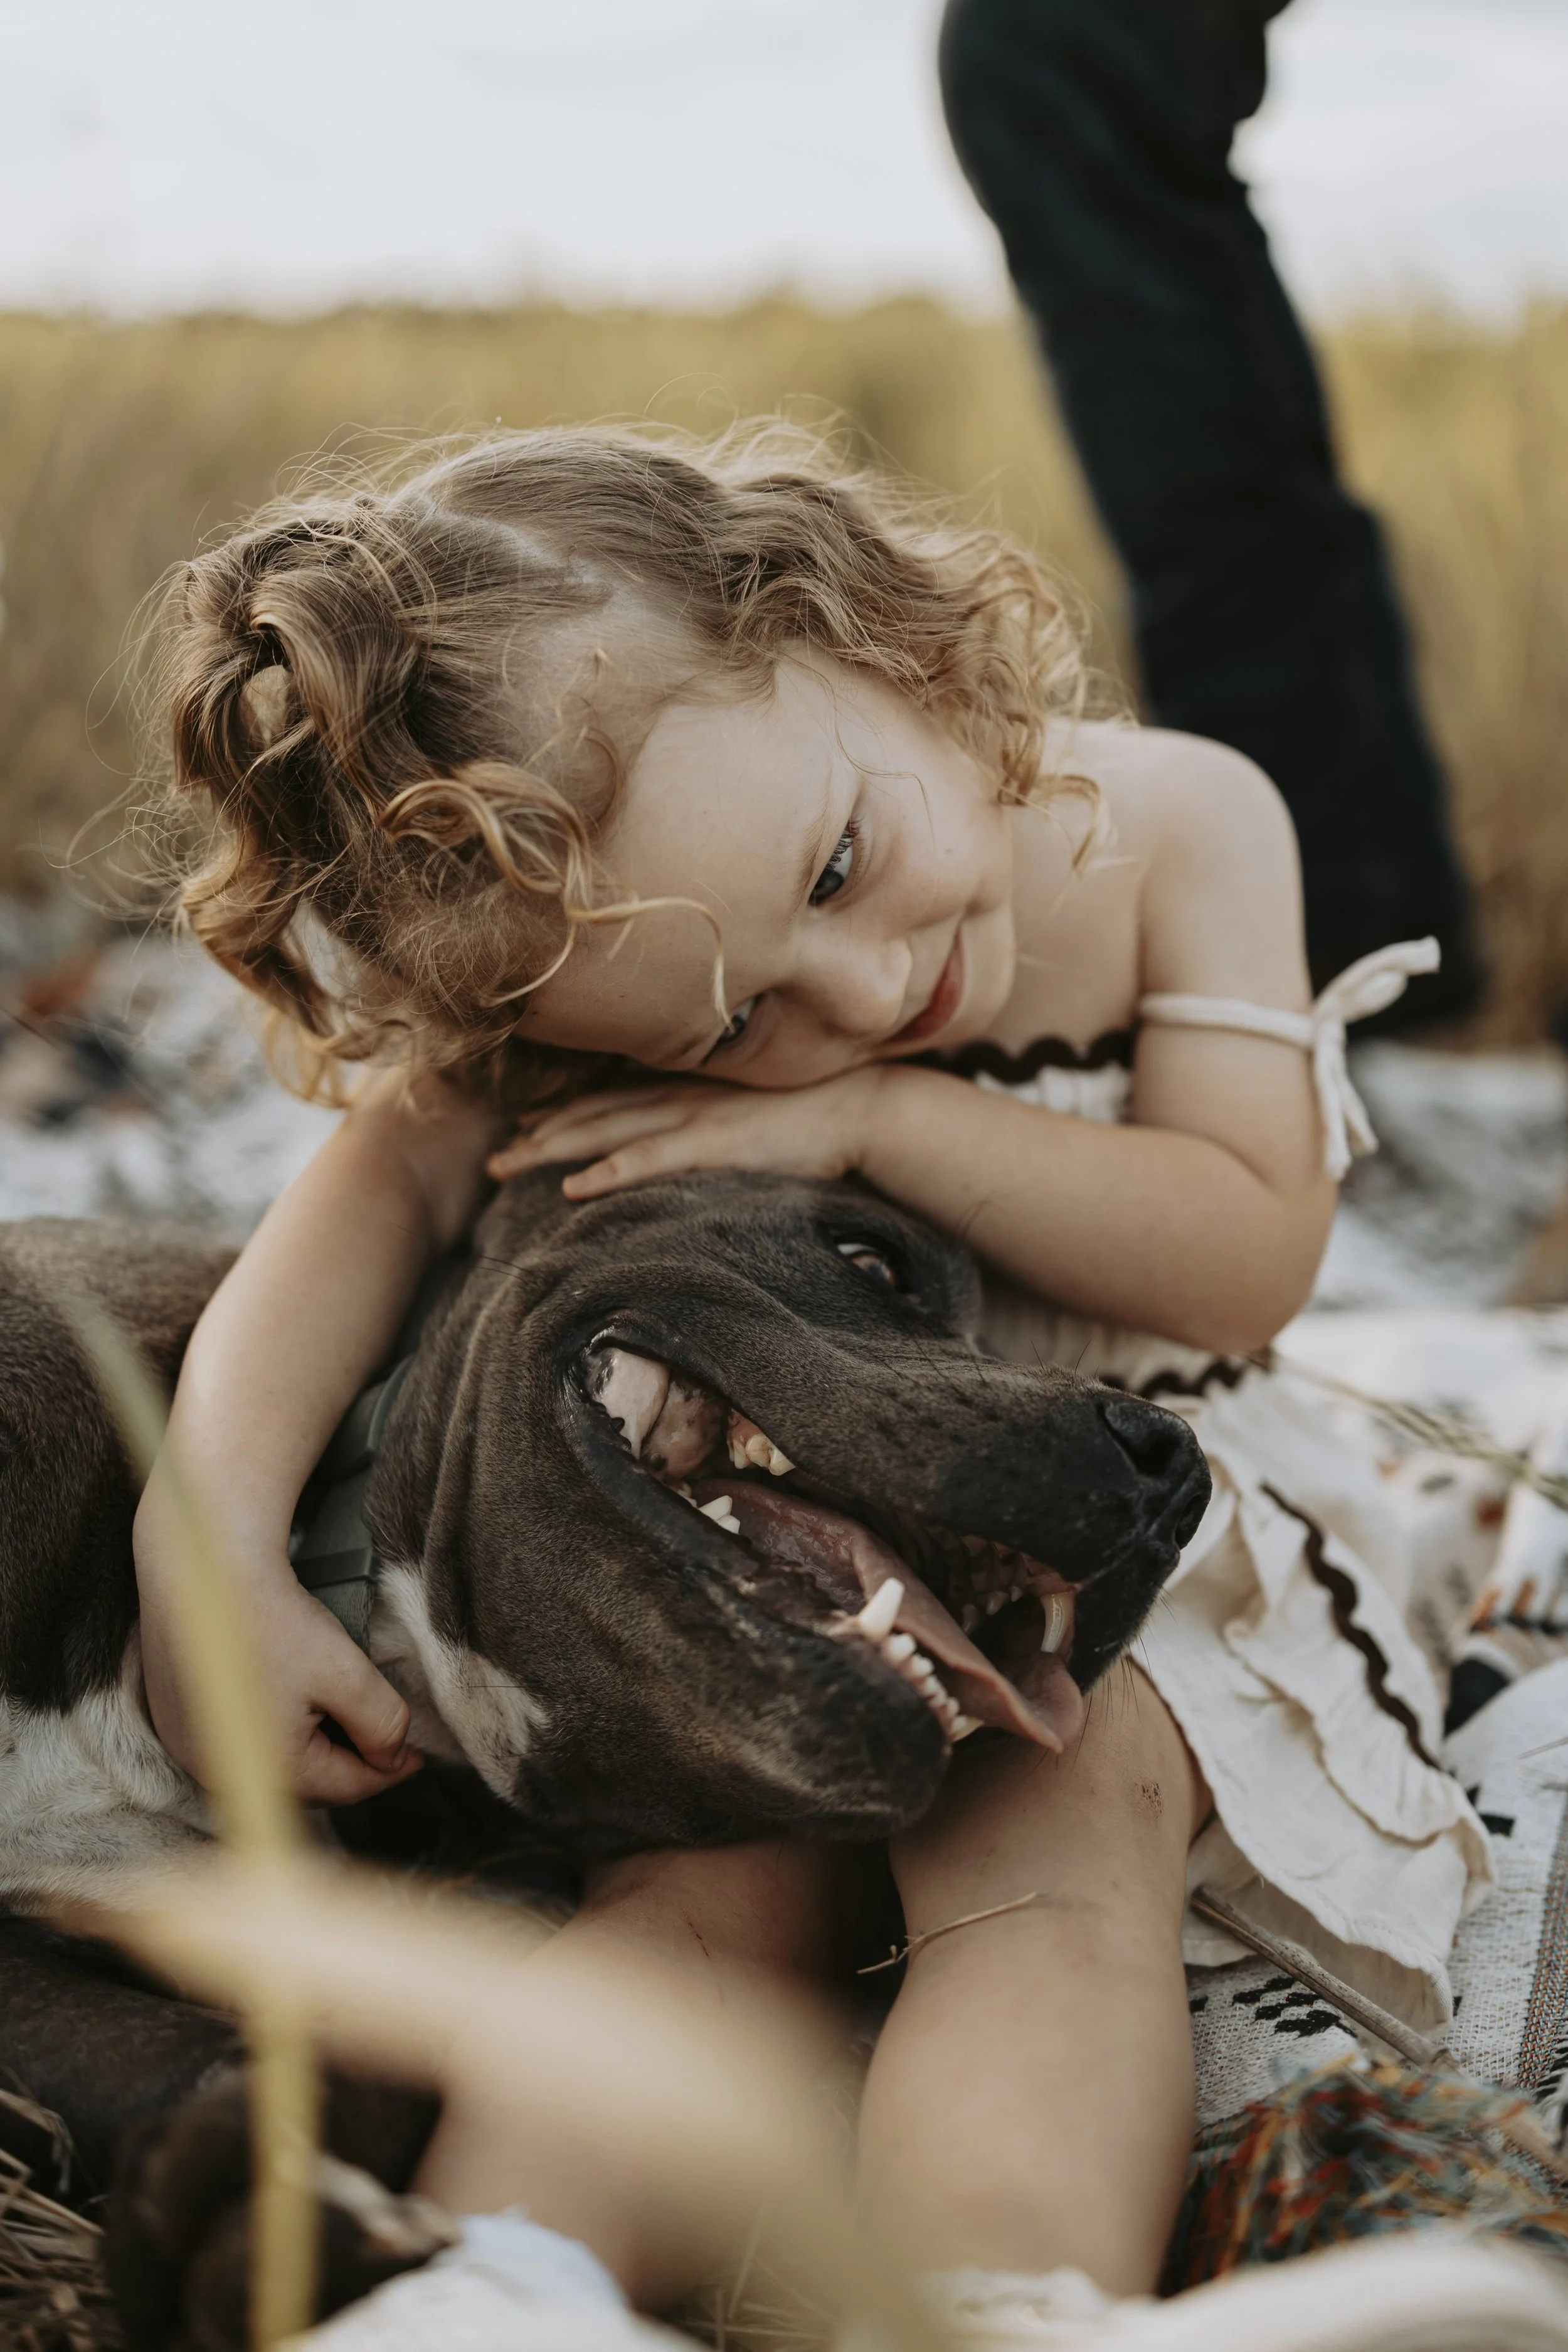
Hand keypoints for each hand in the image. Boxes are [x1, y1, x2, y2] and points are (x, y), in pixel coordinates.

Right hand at [138, 1550, 423, 1807]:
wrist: (205, 1568)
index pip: (346, 1787)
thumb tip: (391, 1758)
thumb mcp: (347, 1674)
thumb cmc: (272, 1619)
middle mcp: (219, 1772)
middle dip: (348, 1759)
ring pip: (270, 1761)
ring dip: (309, 1744)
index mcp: (268, 1769)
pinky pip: (235, 1739)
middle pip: (306, 1779)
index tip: (417, 1756)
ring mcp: (189, 1747)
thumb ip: (381, 1724)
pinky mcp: (174, 1720)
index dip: (389, 1770)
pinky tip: (286, 1697)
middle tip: (384, 1737)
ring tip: (338, 1713)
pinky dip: (269, 1726)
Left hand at [486, 1069, 889, 1198]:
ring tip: (507, 1166)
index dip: (563, 1115)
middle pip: (592, 1115)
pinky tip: (575, 1187)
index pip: (609, 1102)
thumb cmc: (814, 1116)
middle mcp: (680, 1097)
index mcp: (688, 1091)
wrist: (862, 1106)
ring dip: (551, 1150)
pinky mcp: (714, 1144)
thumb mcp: (751, 1116)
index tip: (522, 1129)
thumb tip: (698, 1147)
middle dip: (538, 1135)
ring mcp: (694, 1117)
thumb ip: (717, 1126)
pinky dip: (609, 1170)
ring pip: (605, 1132)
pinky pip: (650, 1159)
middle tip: (493, 1158)